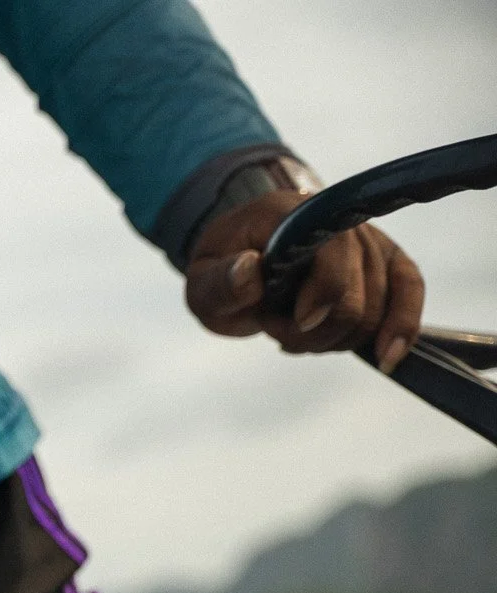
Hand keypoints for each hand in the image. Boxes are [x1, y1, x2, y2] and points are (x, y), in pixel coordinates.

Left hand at [185, 190, 424, 372]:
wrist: (244, 256)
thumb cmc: (223, 270)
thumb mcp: (202, 281)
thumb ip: (220, 282)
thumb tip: (249, 270)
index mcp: (292, 214)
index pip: (333, 252)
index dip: (325, 295)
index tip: (298, 323)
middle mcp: (339, 222)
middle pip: (356, 297)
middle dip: (314, 330)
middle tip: (274, 327)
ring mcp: (367, 241)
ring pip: (375, 310)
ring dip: (332, 338)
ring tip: (294, 329)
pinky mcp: (384, 261)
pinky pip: (410, 292)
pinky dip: (401, 328)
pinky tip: (386, 358)